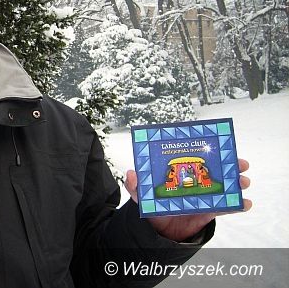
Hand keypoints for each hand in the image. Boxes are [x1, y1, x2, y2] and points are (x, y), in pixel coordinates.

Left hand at [124, 158, 251, 241]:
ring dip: (236, 182)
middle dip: (230, 164)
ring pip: (224, 186)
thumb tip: (131, 173)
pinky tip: (245, 203)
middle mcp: (195, 181)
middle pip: (215, 169)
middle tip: (239, 163)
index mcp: (181, 173)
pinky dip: (238, 205)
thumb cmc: (152, 206)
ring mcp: (204, 196)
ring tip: (243, 181)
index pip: (196, 158)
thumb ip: (135, 185)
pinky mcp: (209, 211)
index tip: (220, 145)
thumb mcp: (140, 194)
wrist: (158, 231)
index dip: (208, 151)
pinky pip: (226, 207)